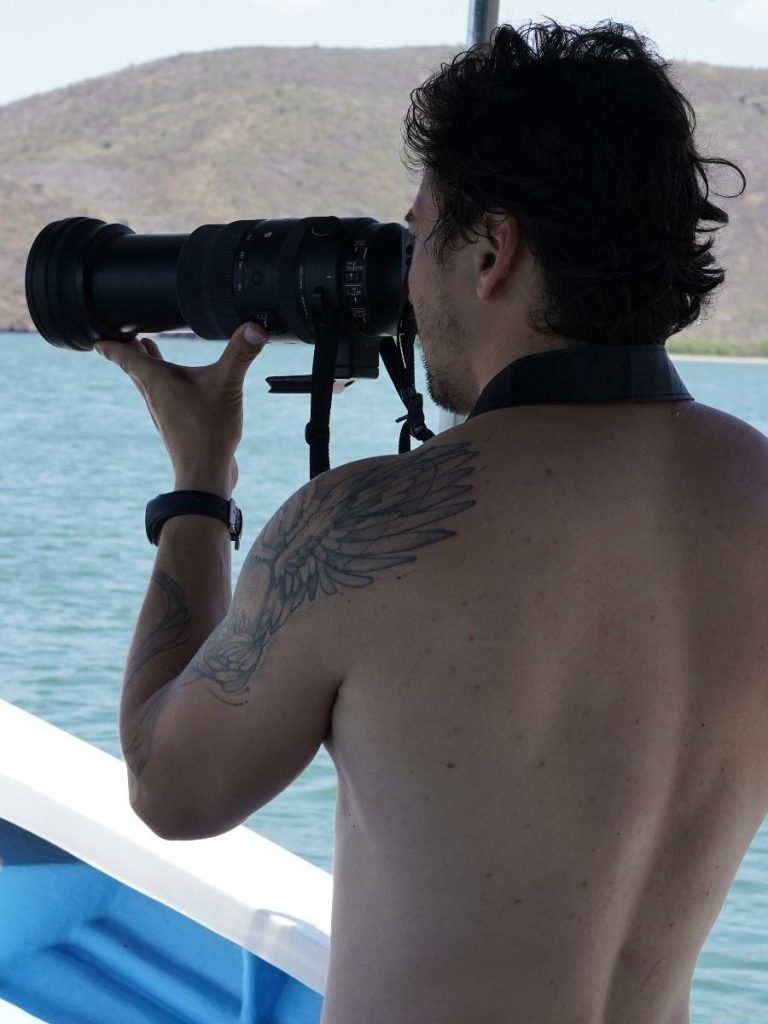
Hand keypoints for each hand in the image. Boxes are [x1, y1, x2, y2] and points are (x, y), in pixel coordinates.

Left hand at [95, 322, 268, 495]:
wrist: (205, 474)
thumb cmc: (208, 431)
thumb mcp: (227, 384)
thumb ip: (240, 354)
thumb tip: (256, 328)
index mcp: (157, 380)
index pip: (124, 356)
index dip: (110, 344)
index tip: (96, 337)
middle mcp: (154, 395)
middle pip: (134, 367)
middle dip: (129, 349)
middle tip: (125, 332)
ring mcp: (164, 412)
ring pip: (148, 382)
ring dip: (146, 364)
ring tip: (146, 349)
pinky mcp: (177, 424)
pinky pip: (165, 397)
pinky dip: (165, 383)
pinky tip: (180, 386)